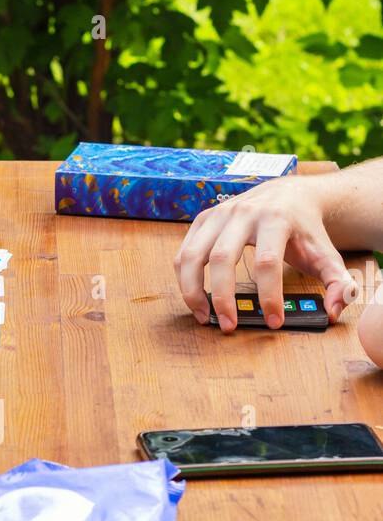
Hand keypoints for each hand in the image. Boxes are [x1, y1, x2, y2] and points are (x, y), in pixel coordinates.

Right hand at [174, 175, 356, 331]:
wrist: (289, 194)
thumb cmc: (305, 229)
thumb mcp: (327, 253)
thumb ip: (338, 283)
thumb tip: (334, 310)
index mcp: (276, 219)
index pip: (267, 261)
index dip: (268, 296)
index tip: (273, 321)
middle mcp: (242, 213)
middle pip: (222, 259)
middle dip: (222, 298)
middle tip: (229, 326)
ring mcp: (219, 215)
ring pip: (193, 255)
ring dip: (193, 291)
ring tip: (204, 317)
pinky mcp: (203, 220)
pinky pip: (184, 253)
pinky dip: (184, 279)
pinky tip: (197, 299)